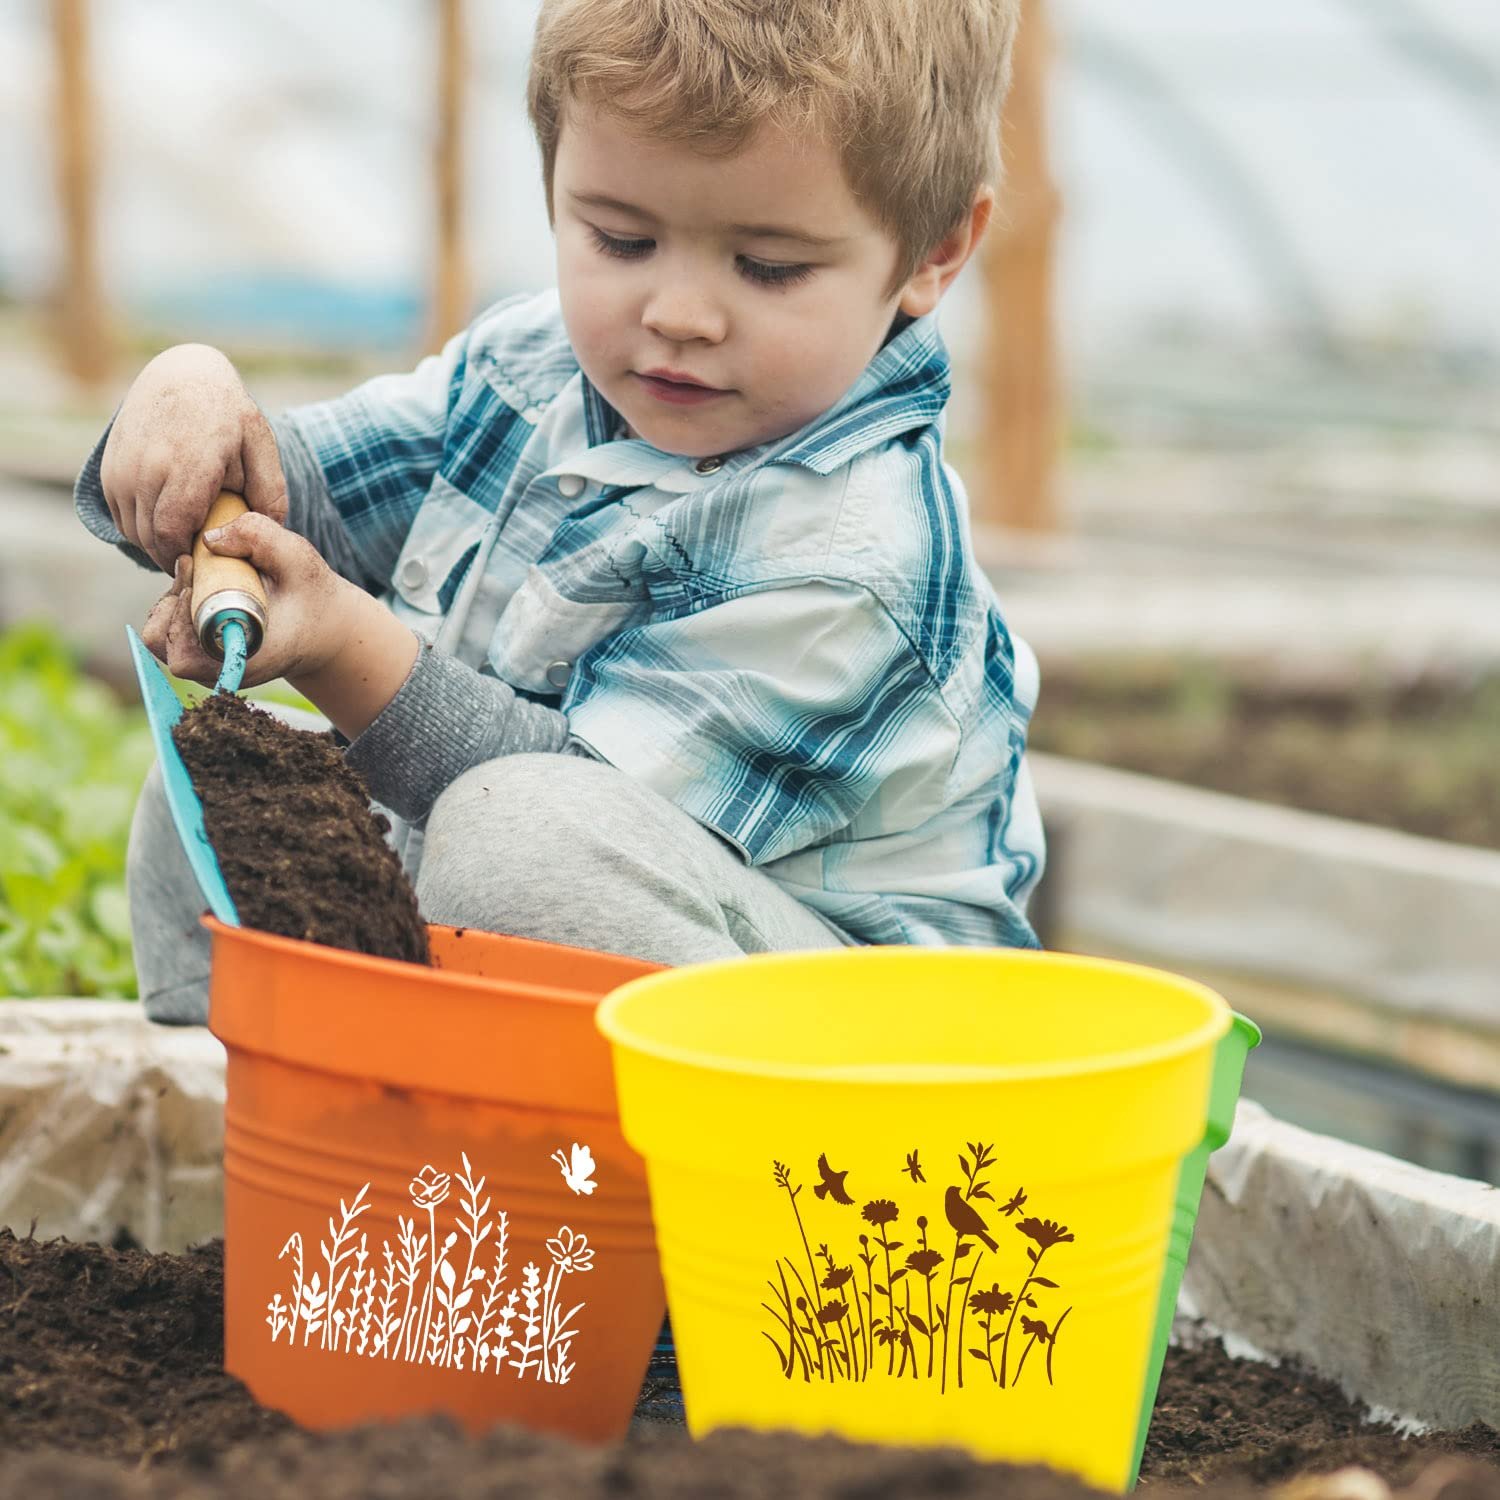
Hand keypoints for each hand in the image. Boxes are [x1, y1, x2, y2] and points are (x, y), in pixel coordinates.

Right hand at [100, 344, 288, 572]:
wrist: (181, 375)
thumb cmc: (228, 414)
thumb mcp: (260, 446)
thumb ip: (270, 493)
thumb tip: (270, 533)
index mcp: (187, 465)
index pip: (171, 533)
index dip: (185, 558)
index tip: (207, 566)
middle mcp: (147, 467)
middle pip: (150, 538)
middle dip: (174, 557)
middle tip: (201, 562)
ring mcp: (122, 468)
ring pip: (132, 530)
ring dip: (156, 544)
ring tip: (186, 543)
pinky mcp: (109, 469)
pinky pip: (120, 516)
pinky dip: (140, 528)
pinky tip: (167, 524)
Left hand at [142, 511, 420, 739]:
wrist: (322, 625)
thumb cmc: (312, 596)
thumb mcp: (298, 559)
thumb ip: (261, 537)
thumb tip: (207, 538)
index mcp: (245, 661)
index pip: (186, 653)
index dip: (179, 613)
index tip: (194, 572)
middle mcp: (220, 671)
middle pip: (163, 643)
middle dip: (172, 599)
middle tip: (194, 567)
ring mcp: (206, 666)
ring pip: (158, 636)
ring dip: (169, 601)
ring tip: (198, 576)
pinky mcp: (197, 654)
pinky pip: (164, 631)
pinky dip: (172, 604)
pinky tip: (198, 585)